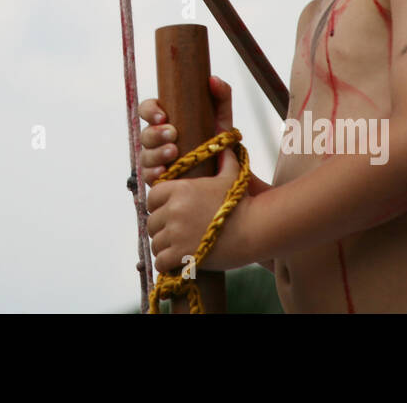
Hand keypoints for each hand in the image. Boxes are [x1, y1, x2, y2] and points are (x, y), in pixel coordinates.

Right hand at [139, 76, 249, 186]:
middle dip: (156, 133)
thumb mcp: (222, 116)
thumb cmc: (217, 139)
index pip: (147, 109)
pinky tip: (164, 171)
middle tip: (173, 134)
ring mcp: (156, 159)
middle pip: (145, 133)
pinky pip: (148, 175)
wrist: (226, 170)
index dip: (150, 111)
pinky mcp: (159, 178)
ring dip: (157, 153)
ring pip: (145, 155)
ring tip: (174, 152)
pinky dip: (154, 172)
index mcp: (165, 119)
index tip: (163, 115)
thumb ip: (221, 94)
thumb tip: (213, 79)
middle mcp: (157, 139)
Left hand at [146, 145, 254, 272]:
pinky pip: (161, 261)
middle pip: (152, 222)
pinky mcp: (181, 253)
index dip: (159, 206)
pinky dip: (167, 264)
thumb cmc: (242, 202)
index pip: (152, 198)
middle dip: (161, 229)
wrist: (254, 229)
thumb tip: (223, 143)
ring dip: (163, 247)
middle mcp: (173, 209)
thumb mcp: (232, 175)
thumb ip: (224, 158)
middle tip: (174, 234)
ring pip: (155, 242)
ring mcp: (176, 232)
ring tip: (176, 249)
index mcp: (179, 189)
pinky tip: (177, 262)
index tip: (169, 213)